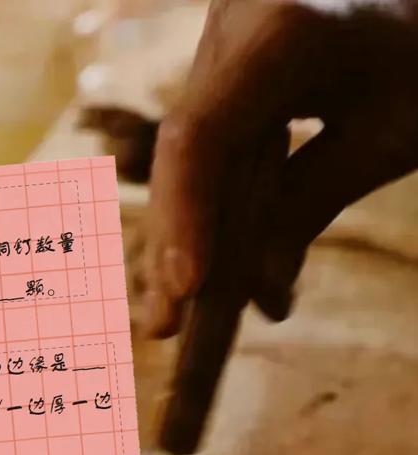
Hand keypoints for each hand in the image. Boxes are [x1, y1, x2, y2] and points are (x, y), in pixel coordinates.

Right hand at [145, 0, 417, 338]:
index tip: (187, 290)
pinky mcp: (222, 69)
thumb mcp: (387, 134)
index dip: (185, 217)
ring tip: (182, 313)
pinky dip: (209, 209)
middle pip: (181, 154)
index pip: (200, 137)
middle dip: (173, 245)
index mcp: (277, 32)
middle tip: (165, 326)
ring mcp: (219, 46)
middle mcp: (229, 28)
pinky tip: (210, 268)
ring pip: (185, 158)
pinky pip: (205, 148)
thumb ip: (314, 203)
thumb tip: (260, 290)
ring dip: (185, 237)